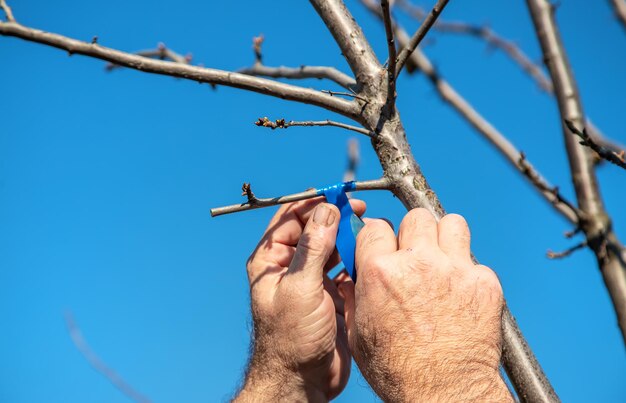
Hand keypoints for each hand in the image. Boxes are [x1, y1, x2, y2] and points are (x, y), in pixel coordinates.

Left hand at [234, 199, 364, 401]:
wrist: (302, 381)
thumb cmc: (291, 339)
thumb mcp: (300, 288)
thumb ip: (313, 248)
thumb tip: (326, 210)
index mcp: (271, 261)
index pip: (290, 218)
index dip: (314, 203)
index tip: (339, 194)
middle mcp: (290, 267)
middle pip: (313, 229)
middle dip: (335, 218)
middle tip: (359, 210)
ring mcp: (311, 281)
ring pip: (331, 247)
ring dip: (347, 238)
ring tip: (366, 230)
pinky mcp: (330, 295)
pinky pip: (344, 269)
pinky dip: (356, 260)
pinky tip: (368, 257)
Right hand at [340, 208, 512, 401]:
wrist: (445, 391)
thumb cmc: (398, 369)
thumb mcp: (359, 333)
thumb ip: (355, 296)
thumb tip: (351, 279)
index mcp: (380, 272)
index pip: (375, 226)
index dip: (377, 237)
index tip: (382, 246)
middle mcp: (417, 262)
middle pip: (415, 218)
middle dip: (412, 232)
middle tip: (414, 252)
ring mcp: (454, 269)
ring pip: (452, 224)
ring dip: (444, 238)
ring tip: (441, 259)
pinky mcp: (483, 282)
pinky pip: (475, 261)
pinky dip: (468, 273)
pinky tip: (461, 294)